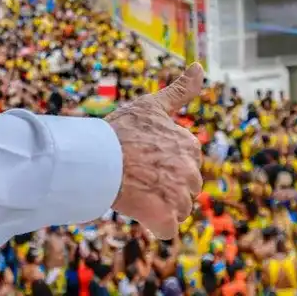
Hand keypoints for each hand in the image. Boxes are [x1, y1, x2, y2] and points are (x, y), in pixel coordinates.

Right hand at [105, 63, 203, 239]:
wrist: (97, 157)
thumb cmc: (120, 131)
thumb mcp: (151, 105)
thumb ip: (180, 90)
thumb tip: (200, 66)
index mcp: (189, 145)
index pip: (186, 165)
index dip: (163, 166)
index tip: (142, 158)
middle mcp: (190, 169)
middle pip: (185, 190)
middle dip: (164, 188)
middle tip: (137, 176)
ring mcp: (180, 195)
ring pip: (178, 210)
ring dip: (159, 207)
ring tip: (136, 191)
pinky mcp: (167, 217)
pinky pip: (167, 229)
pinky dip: (155, 225)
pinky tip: (140, 211)